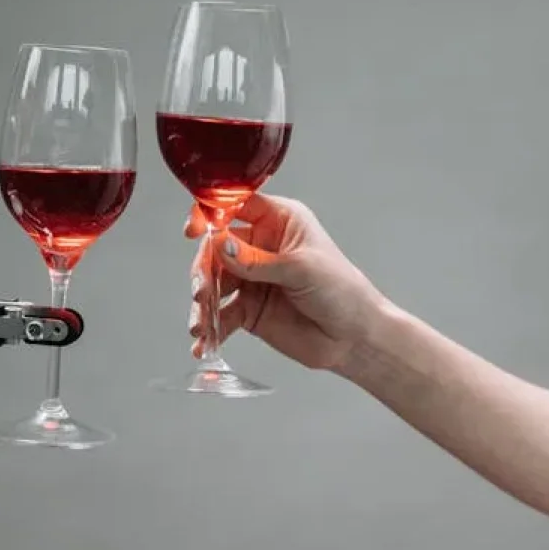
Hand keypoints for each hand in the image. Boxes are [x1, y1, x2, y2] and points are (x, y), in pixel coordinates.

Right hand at [184, 194, 388, 375]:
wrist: (354, 338)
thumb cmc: (342, 291)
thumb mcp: (302, 269)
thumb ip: (258, 260)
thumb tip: (220, 245)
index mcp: (280, 222)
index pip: (236, 206)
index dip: (211, 214)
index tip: (194, 230)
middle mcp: (262, 246)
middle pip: (217, 247)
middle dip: (204, 270)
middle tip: (201, 292)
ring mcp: (253, 278)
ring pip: (214, 282)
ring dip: (203, 302)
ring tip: (201, 325)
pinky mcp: (249, 309)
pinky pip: (221, 315)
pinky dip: (209, 328)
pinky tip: (203, 343)